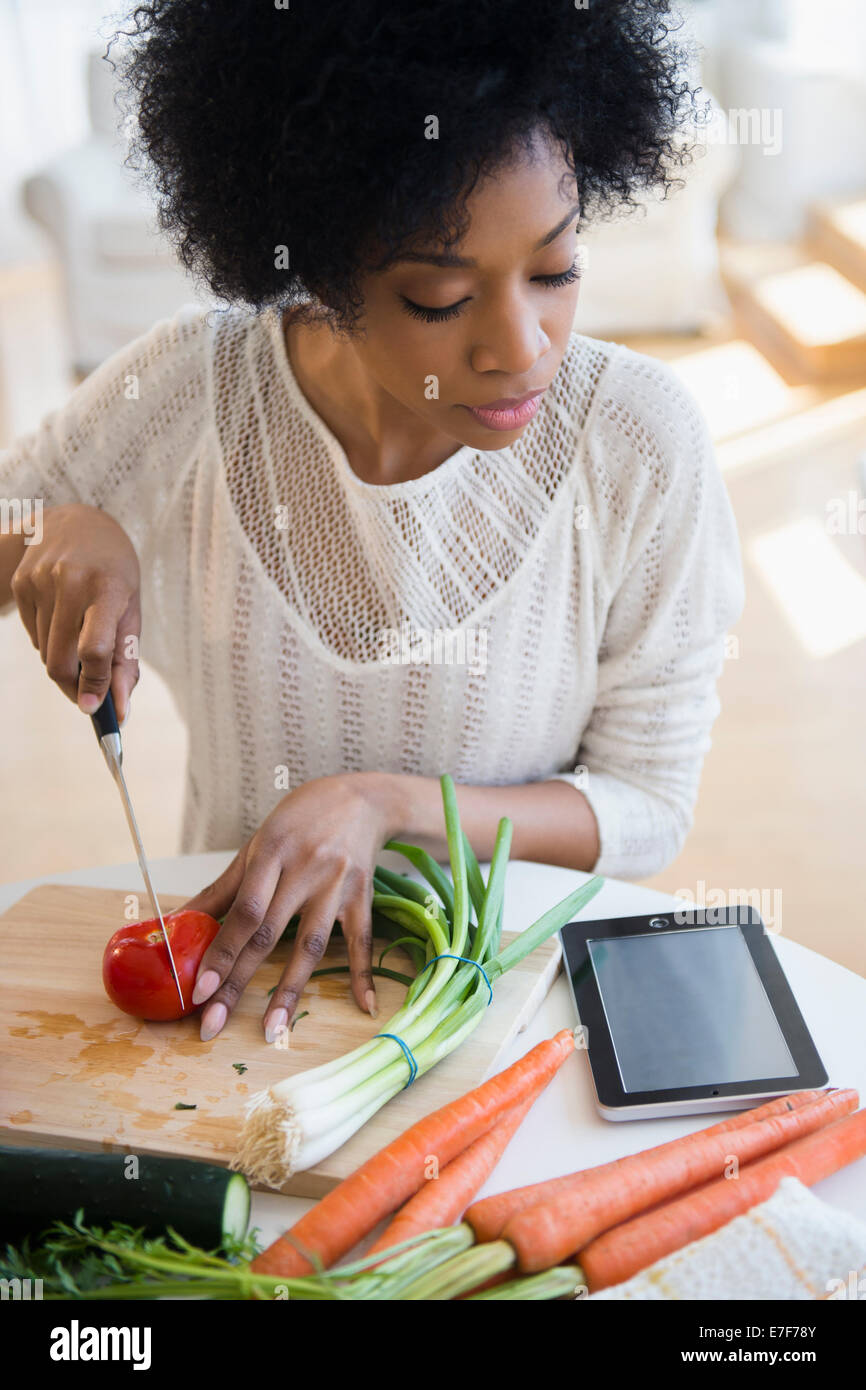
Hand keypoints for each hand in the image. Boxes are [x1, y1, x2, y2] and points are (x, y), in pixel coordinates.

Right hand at [9, 503, 140, 721]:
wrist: (79, 523)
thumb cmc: (115, 575)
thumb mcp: (131, 611)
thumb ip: (127, 662)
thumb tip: (120, 711)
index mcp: (107, 588)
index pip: (95, 648)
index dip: (95, 684)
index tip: (94, 710)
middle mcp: (70, 581)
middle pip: (61, 660)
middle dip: (74, 686)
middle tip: (86, 694)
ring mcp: (40, 580)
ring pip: (45, 653)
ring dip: (63, 661)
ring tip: (80, 638)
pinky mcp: (21, 582)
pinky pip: (33, 636)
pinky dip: (48, 641)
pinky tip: (63, 617)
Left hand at [178, 772, 407, 1041]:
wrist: (362, 797)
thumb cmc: (300, 820)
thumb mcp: (257, 845)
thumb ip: (222, 889)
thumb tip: (176, 923)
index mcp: (273, 854)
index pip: (244, 911)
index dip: (220, 952)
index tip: (199, 990)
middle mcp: (305, 871)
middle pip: (269, 935)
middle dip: (238, 982)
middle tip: (213, 1023)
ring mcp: (337, 885)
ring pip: (312, 946)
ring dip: (290, 990)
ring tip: (273, 1030)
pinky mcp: (363, 895)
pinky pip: (363, 940)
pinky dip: (363, 973)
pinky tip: (363, 1005)